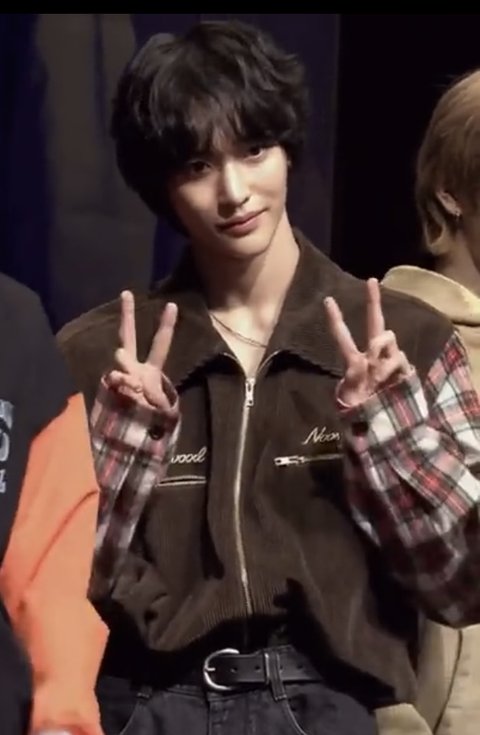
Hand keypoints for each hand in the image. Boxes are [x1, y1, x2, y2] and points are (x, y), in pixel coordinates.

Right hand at [105, 290, 177, 415]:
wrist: (129, 442)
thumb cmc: (150, 422)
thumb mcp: (161, 408)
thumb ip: (153, 395)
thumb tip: (132, 381)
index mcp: (152, 372)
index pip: (160, 345)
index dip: (166, 326)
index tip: (172, 305)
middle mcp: (134, 369)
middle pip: (129, 337)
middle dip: (127, 316)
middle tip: (126, 293)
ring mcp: (120, 377)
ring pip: (120, 358)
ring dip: (125, 365)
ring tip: (133, 382)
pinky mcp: (109, 387)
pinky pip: (114, 380)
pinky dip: (121, 385)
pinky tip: (127, 394)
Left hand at [324, 278, 410, 406]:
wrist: (382, 430)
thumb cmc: (360, 415)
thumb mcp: (347, 401)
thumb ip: (351, 380)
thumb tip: (366, 363)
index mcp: (354, 363)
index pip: (343, 338)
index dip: (336, 320)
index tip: (328, 300)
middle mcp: (372, 358)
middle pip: (375, 325)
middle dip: (373, 302)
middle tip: (371, 281)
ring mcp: (389, 363)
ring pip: (387, 338)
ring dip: (381, 348)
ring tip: (377, 374)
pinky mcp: (404, 371)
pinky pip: (399, 358)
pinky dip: (393, 366)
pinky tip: (391, 381)